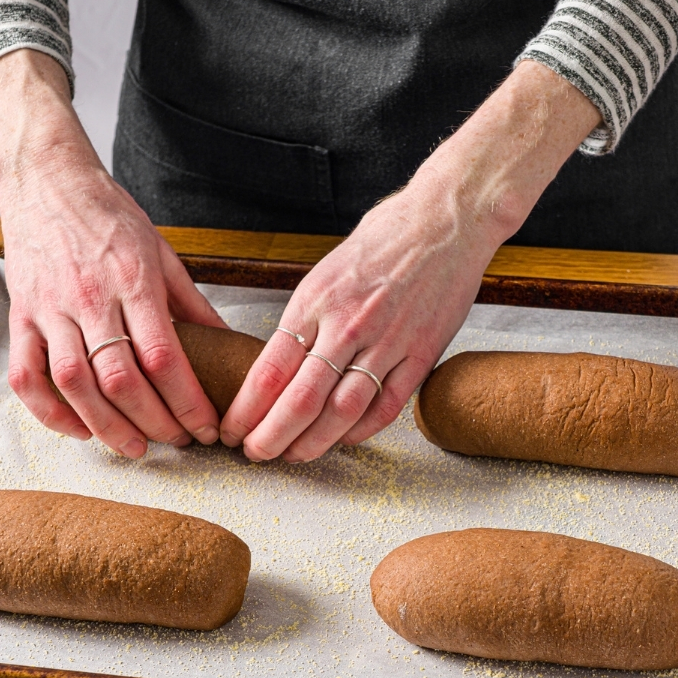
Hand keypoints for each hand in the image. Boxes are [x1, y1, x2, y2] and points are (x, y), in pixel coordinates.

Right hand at [0, 49, 225, 458]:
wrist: (46, 181)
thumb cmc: (109, 215)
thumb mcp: (162, 251)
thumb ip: (192, 303)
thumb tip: (228, 344)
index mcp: (133, 279)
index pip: (164, 356)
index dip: (187, 400)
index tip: (207, 426)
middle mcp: (89, 297)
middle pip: (122, 378)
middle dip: (155, 421)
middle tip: (178, 441)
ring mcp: (50, 309)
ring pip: (75, 384)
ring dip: (107, 426)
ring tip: (136, 447)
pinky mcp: (20, 317)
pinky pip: (27, 377)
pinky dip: (51, 412)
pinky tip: (78, 429)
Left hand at [221, 60, 600, 461]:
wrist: (445, 221)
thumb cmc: (384, 240)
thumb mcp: (325, 272)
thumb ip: (305, 320)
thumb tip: (277, 366)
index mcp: (315, 301)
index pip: (269, 370)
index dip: (246, 410)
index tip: (232, 428)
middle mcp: (347, 325)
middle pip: (299, 401)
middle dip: (270, 437)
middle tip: (255, 455)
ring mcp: (387, 342)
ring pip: (341, 412)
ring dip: (312, 444)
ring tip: (293, 456)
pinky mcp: (422, 354)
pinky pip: (386, 407)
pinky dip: (361, 431)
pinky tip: (343, 439)